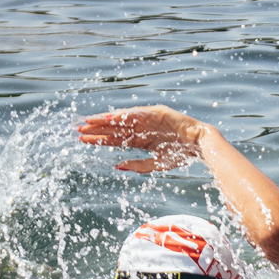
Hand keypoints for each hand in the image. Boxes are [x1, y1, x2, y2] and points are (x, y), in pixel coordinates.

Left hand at [76, 105, 206, 172]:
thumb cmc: (180, 155)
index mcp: (140, 140)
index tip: (83, 141)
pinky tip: (109, 118)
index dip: (99, 140)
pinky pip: (136, 114)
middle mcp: (141, 128)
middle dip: (96, 130)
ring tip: (88, 122)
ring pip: (121, 120)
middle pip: (114, 129)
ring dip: (104, 121)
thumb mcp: (157, 164)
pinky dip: (122, 116)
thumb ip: (137, 165)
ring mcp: (147, 119)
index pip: (114, 139)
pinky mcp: (156, 112)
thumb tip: (117, 165)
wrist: (199, 145)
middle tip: (78, 130)